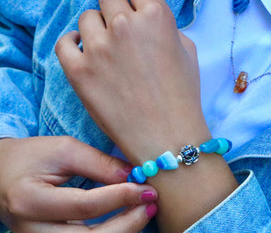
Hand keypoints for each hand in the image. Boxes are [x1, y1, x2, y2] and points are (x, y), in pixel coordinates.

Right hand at [0, 136, 157, 231]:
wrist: (1, 174)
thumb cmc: (31, 158)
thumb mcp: (64, 150)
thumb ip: (98, 163)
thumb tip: (134, 176)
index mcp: (30, 200)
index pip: (84, 205)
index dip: (120, 197)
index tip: (146, 188)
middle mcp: (30, 230)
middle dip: (127, 224)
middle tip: (151, 205)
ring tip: (144, 213)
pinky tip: (126, 222)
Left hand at [55, 0, 208, 162]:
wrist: (166, 135)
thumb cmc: (182, 94)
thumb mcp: (187, 51)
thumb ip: (165, 26)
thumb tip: (146, 19)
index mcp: (156, 16)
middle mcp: (124, 25)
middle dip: (115, 9)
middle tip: (121, 27)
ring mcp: (98, 47)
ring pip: (86, 17)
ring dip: (96, 26)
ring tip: (105, 44)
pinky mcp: (78, 70)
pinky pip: (64, 42)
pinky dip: (73, 42)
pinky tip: (83, 49)